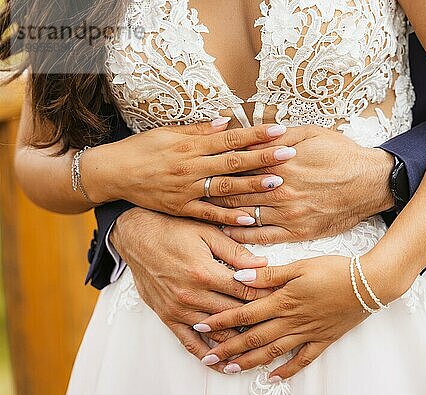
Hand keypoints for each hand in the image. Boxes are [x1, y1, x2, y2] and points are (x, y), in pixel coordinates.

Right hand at [85, 119, 295, 225]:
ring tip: (277, 183)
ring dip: (252, 186)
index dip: (255, 134)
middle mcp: (191, 168)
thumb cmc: (141, 149)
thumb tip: (226, 121)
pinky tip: (250, 218)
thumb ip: (198, 130)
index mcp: (189, 146)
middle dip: (263, 158)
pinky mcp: (181, 209)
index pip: (229, 139)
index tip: (278, 130)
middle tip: (288, 155)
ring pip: (225, 188)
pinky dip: (228, 216)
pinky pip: (208, 214)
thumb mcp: (167, 132)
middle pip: (233, 162)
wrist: (112, 173)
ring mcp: (187, 191)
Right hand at [110, 207, 272, 370]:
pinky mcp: (167, 316)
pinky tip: (222, 362)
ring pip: (216, 332)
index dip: (267, 295)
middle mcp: (192, 295)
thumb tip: (263, 265)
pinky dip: (207, 354)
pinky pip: (189, 342)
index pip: (245, 291)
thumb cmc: (173, 230)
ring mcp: (178, 309)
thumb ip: (236, 252)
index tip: (283, 299)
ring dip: (237, 339)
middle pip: (234, 314)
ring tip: (259, 346)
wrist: (137, 236)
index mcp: (205, 272)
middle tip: (278, 322)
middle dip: (258, 318)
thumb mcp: (207, 233)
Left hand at [193, 256, 372, 378]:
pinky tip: (273, 378)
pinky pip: (302, 359)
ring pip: (272, 352)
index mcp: (284, 300)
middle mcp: (292, 320)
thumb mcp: (299, 265)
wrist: (369, 283)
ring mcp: (307, 333)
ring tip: (230, 369)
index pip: (245, 313)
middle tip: (207, 358)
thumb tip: (240, 277)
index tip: (201, 327)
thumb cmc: (334, 269)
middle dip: (228, 349)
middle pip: (253, 338)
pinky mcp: (322, 339)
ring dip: (249, 362)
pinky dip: (287, 371)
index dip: (221, 321)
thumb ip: (269, 275)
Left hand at [207, 125, 394, 242]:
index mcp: (281, 163)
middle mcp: (281, 190)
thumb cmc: (342, 155)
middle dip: (211, 190)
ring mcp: (289, 213)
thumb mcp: (310, 133)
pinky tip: (227, 231)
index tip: (198, 166)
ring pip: (245, 214)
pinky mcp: (298, 231)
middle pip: (235, 191)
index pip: (239, 165)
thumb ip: (276, 137)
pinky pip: (263, 237)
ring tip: (199, 211)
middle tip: (189, 190)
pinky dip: (242, 235)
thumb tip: (247, 137)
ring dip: (220, 213)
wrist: (371, 183)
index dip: (216, 166)